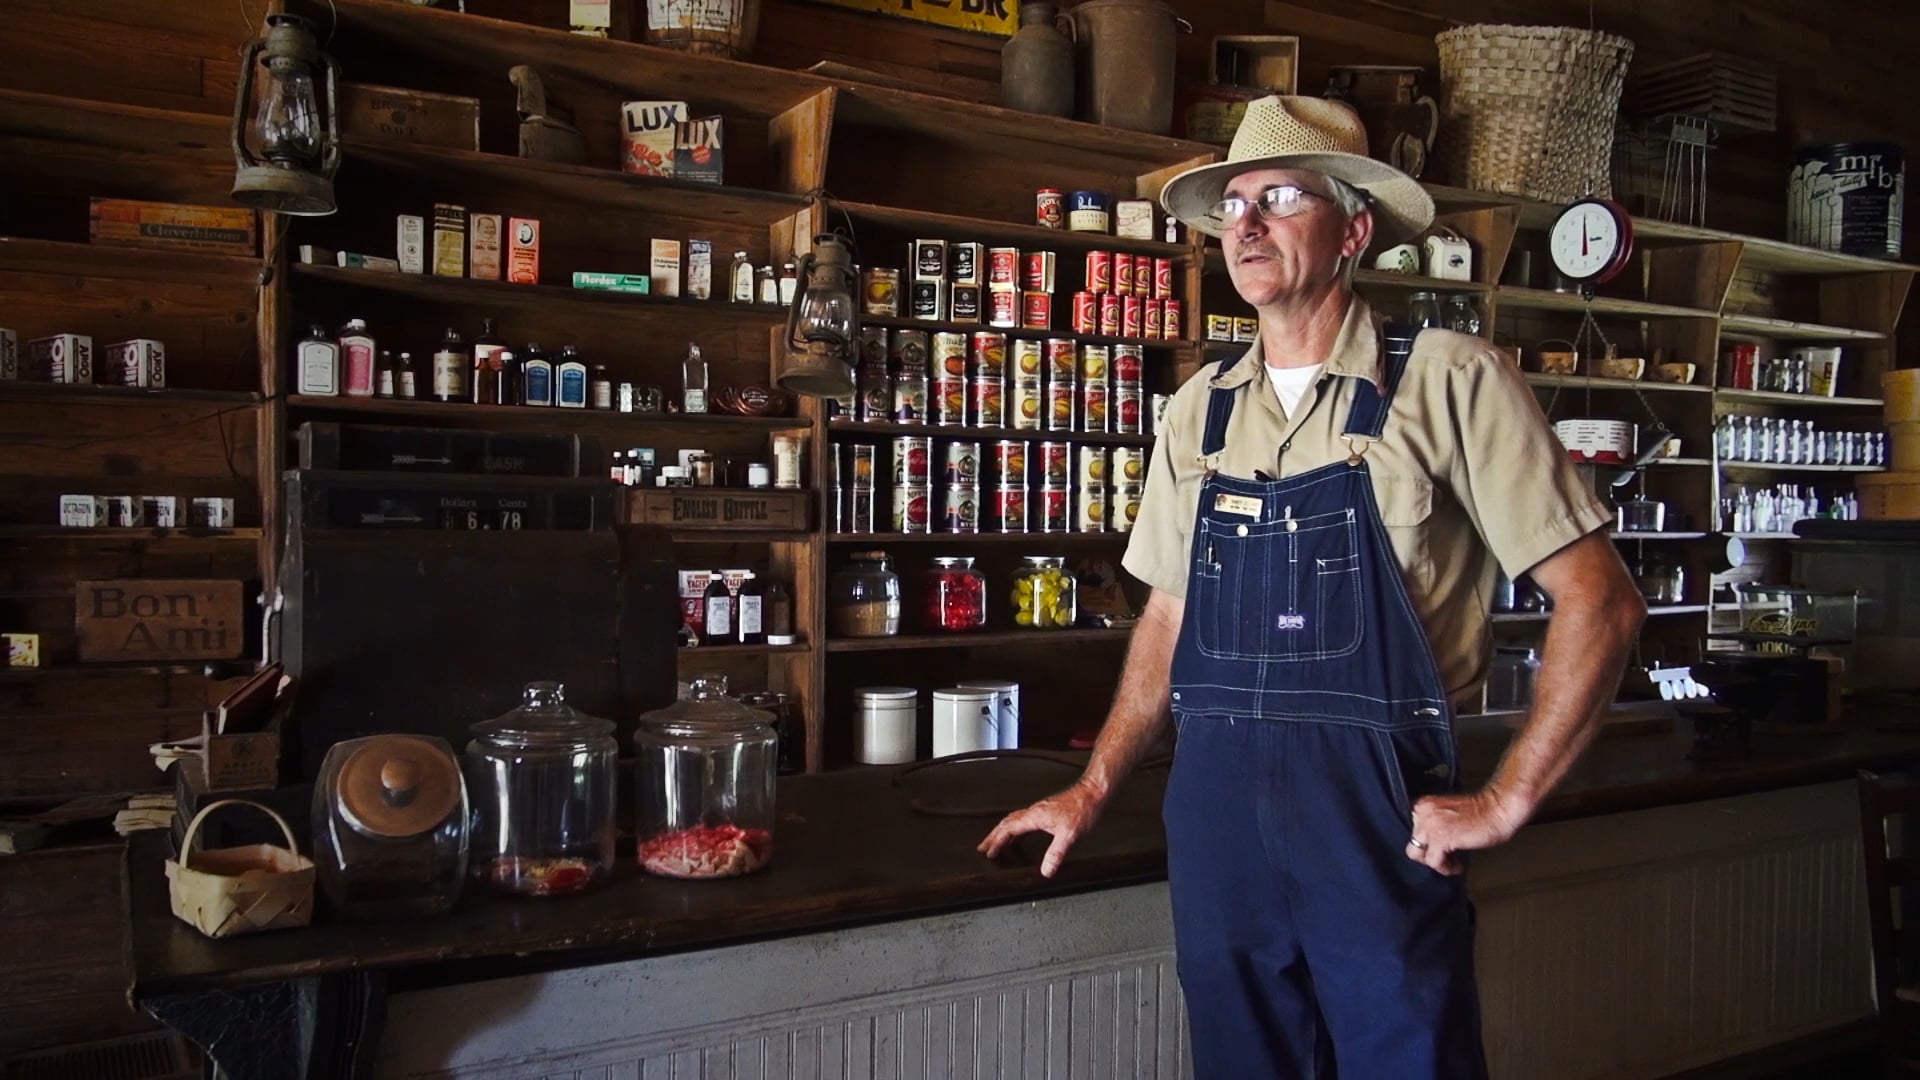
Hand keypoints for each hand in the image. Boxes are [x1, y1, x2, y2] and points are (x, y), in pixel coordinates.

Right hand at [978, 782, 1106, 877]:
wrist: (1092, 792)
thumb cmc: (1082, 809)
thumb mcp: (1069, 835)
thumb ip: (1056, 854)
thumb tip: (1046, 871)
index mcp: (1035, 816)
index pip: (1009, 829)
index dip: (997, 841)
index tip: (989, 851)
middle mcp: (1035, 812)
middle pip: (1007, 823)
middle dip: (994, 836)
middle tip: (983, 847)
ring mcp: (1040, 810)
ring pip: (1014, 820)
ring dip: (1003, 832)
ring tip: (996, 843)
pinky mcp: (1046, 811)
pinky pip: (1024, 820)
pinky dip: (1016, 829)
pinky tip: (1021, 836)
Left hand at [1406, 786, 1526, 875]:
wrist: (1498, 810)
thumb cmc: (1482, 812)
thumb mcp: (1448, 814)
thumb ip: (1434, 823)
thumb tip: (1427, 842)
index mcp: (1423, 804)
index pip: (1411, 829)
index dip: (1425, 842)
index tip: (1436, 848)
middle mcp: (1422, 812)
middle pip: (1413, 841)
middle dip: (1428, 852)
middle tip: (1445, 857)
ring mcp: (1429, 825)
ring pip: (1417, 853)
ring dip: (1435, 861)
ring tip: (1450, 862)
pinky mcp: (1440, 838)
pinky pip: (1433, 862)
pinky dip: (1446, 868)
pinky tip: (1457, 866)